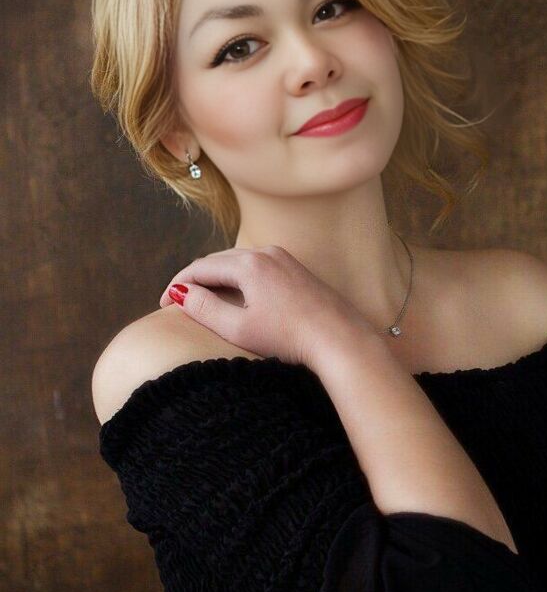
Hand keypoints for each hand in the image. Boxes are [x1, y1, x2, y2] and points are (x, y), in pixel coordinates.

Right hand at [158, 245, 375, 368]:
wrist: (339, 339)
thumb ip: (204, 309)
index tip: (162, 305)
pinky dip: (237, 277)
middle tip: (176, 303)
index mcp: (248, 264)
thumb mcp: (239, 328)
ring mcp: (283, 258)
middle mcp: (265, 252)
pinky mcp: (295, 268)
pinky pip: (255, 266)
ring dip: (216, 277)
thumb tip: (180, 293)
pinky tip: (234, 296)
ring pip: (237, 262)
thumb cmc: (289, 338)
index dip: (177, 285)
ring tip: (201, 299)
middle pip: (217, 261)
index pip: (200, 268)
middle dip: (194, 279)